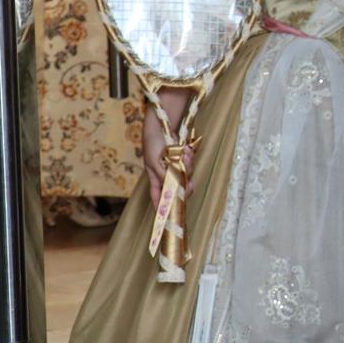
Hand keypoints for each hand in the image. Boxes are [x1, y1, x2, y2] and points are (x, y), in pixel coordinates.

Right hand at [142, 87, 193, 205]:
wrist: (162, 122)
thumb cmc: (154, 143)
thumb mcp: (156, 162)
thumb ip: (165, 176)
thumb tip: (174, 191)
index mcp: (155, 177)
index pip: (158, 196)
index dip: (162, 207)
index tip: (167, 219)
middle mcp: (166, 173)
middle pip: (178, 186)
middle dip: (185, 182)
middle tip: (190, 183)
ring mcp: (175, 165)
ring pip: (186, 174)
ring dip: (188, 165)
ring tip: (185, 153)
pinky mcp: (182, 157)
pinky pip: (190, 163)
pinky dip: (190, 157)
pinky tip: (187, 149)